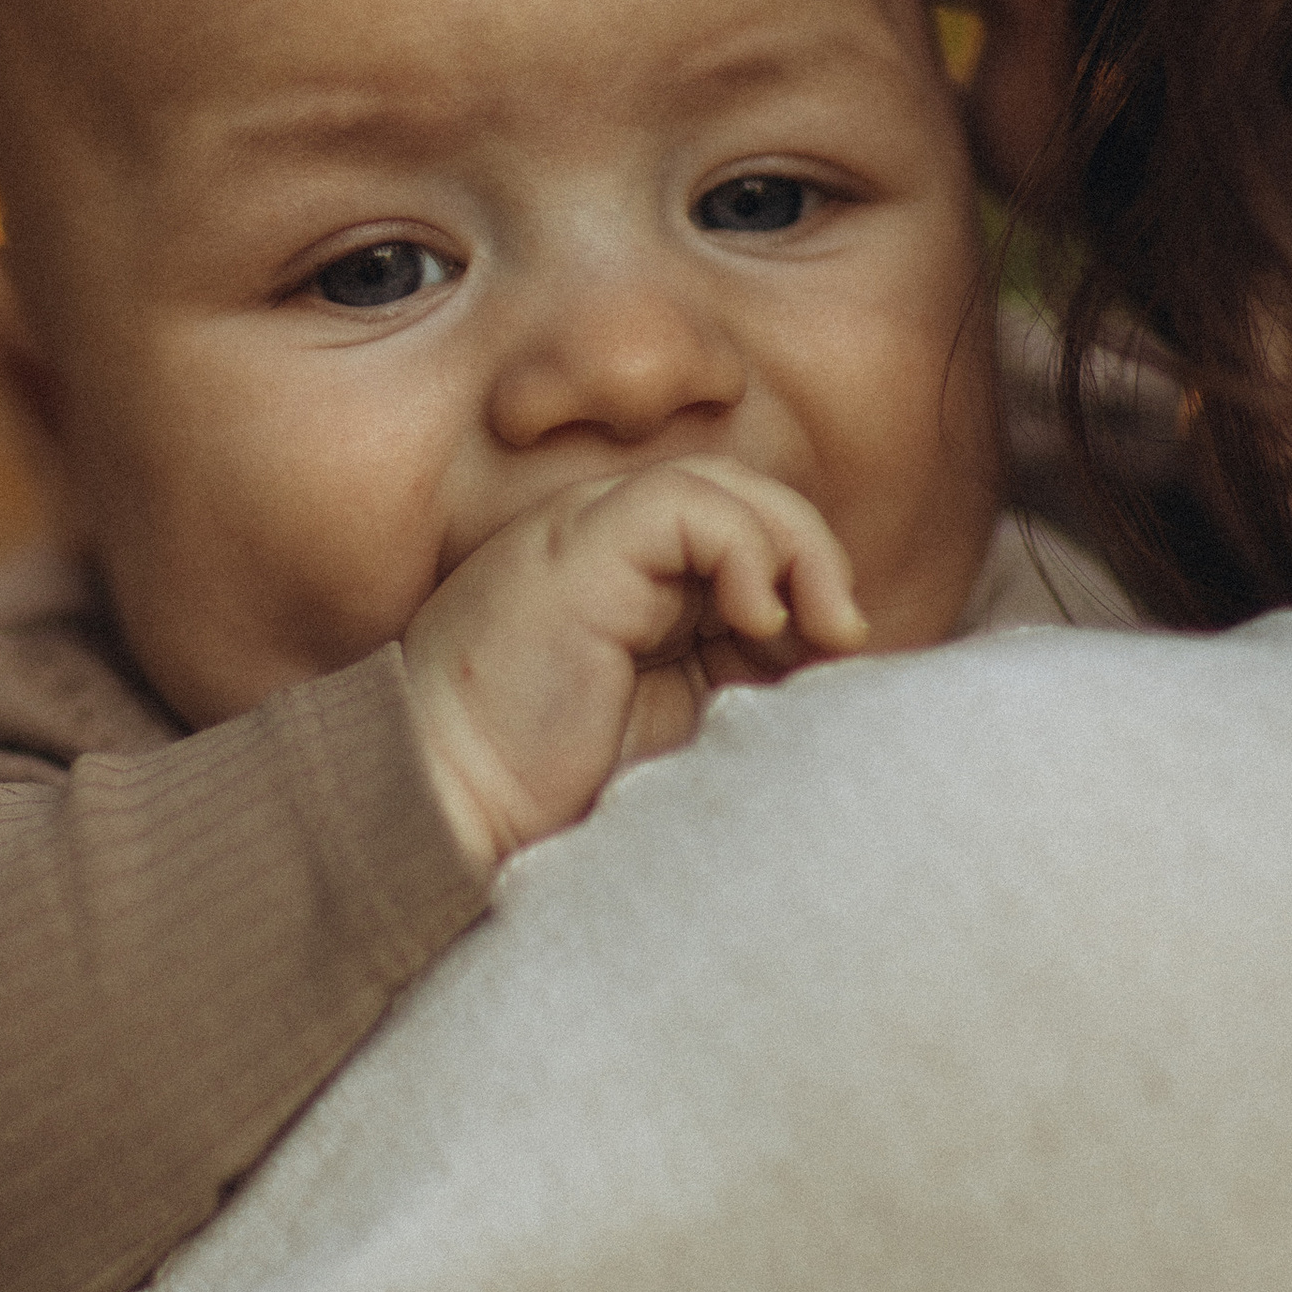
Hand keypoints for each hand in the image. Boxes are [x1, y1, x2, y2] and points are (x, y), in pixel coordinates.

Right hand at [400, 459, 869, 871]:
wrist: (448, 806)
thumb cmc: (549, 787)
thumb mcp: (679, 721)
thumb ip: (740, 675)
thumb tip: (838, 647)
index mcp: (628, 579)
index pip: (744, 535)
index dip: (803, 581)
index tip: (834, 661)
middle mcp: (607, 541)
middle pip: (744, 497)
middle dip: (813, 557)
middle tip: (844, 636)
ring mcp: (588, 533)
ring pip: (724, 485)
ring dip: (795, 549)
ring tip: (815, 629)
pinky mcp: (581, 544)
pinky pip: (687, 503)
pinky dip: (746, 548)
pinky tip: (757, 620)